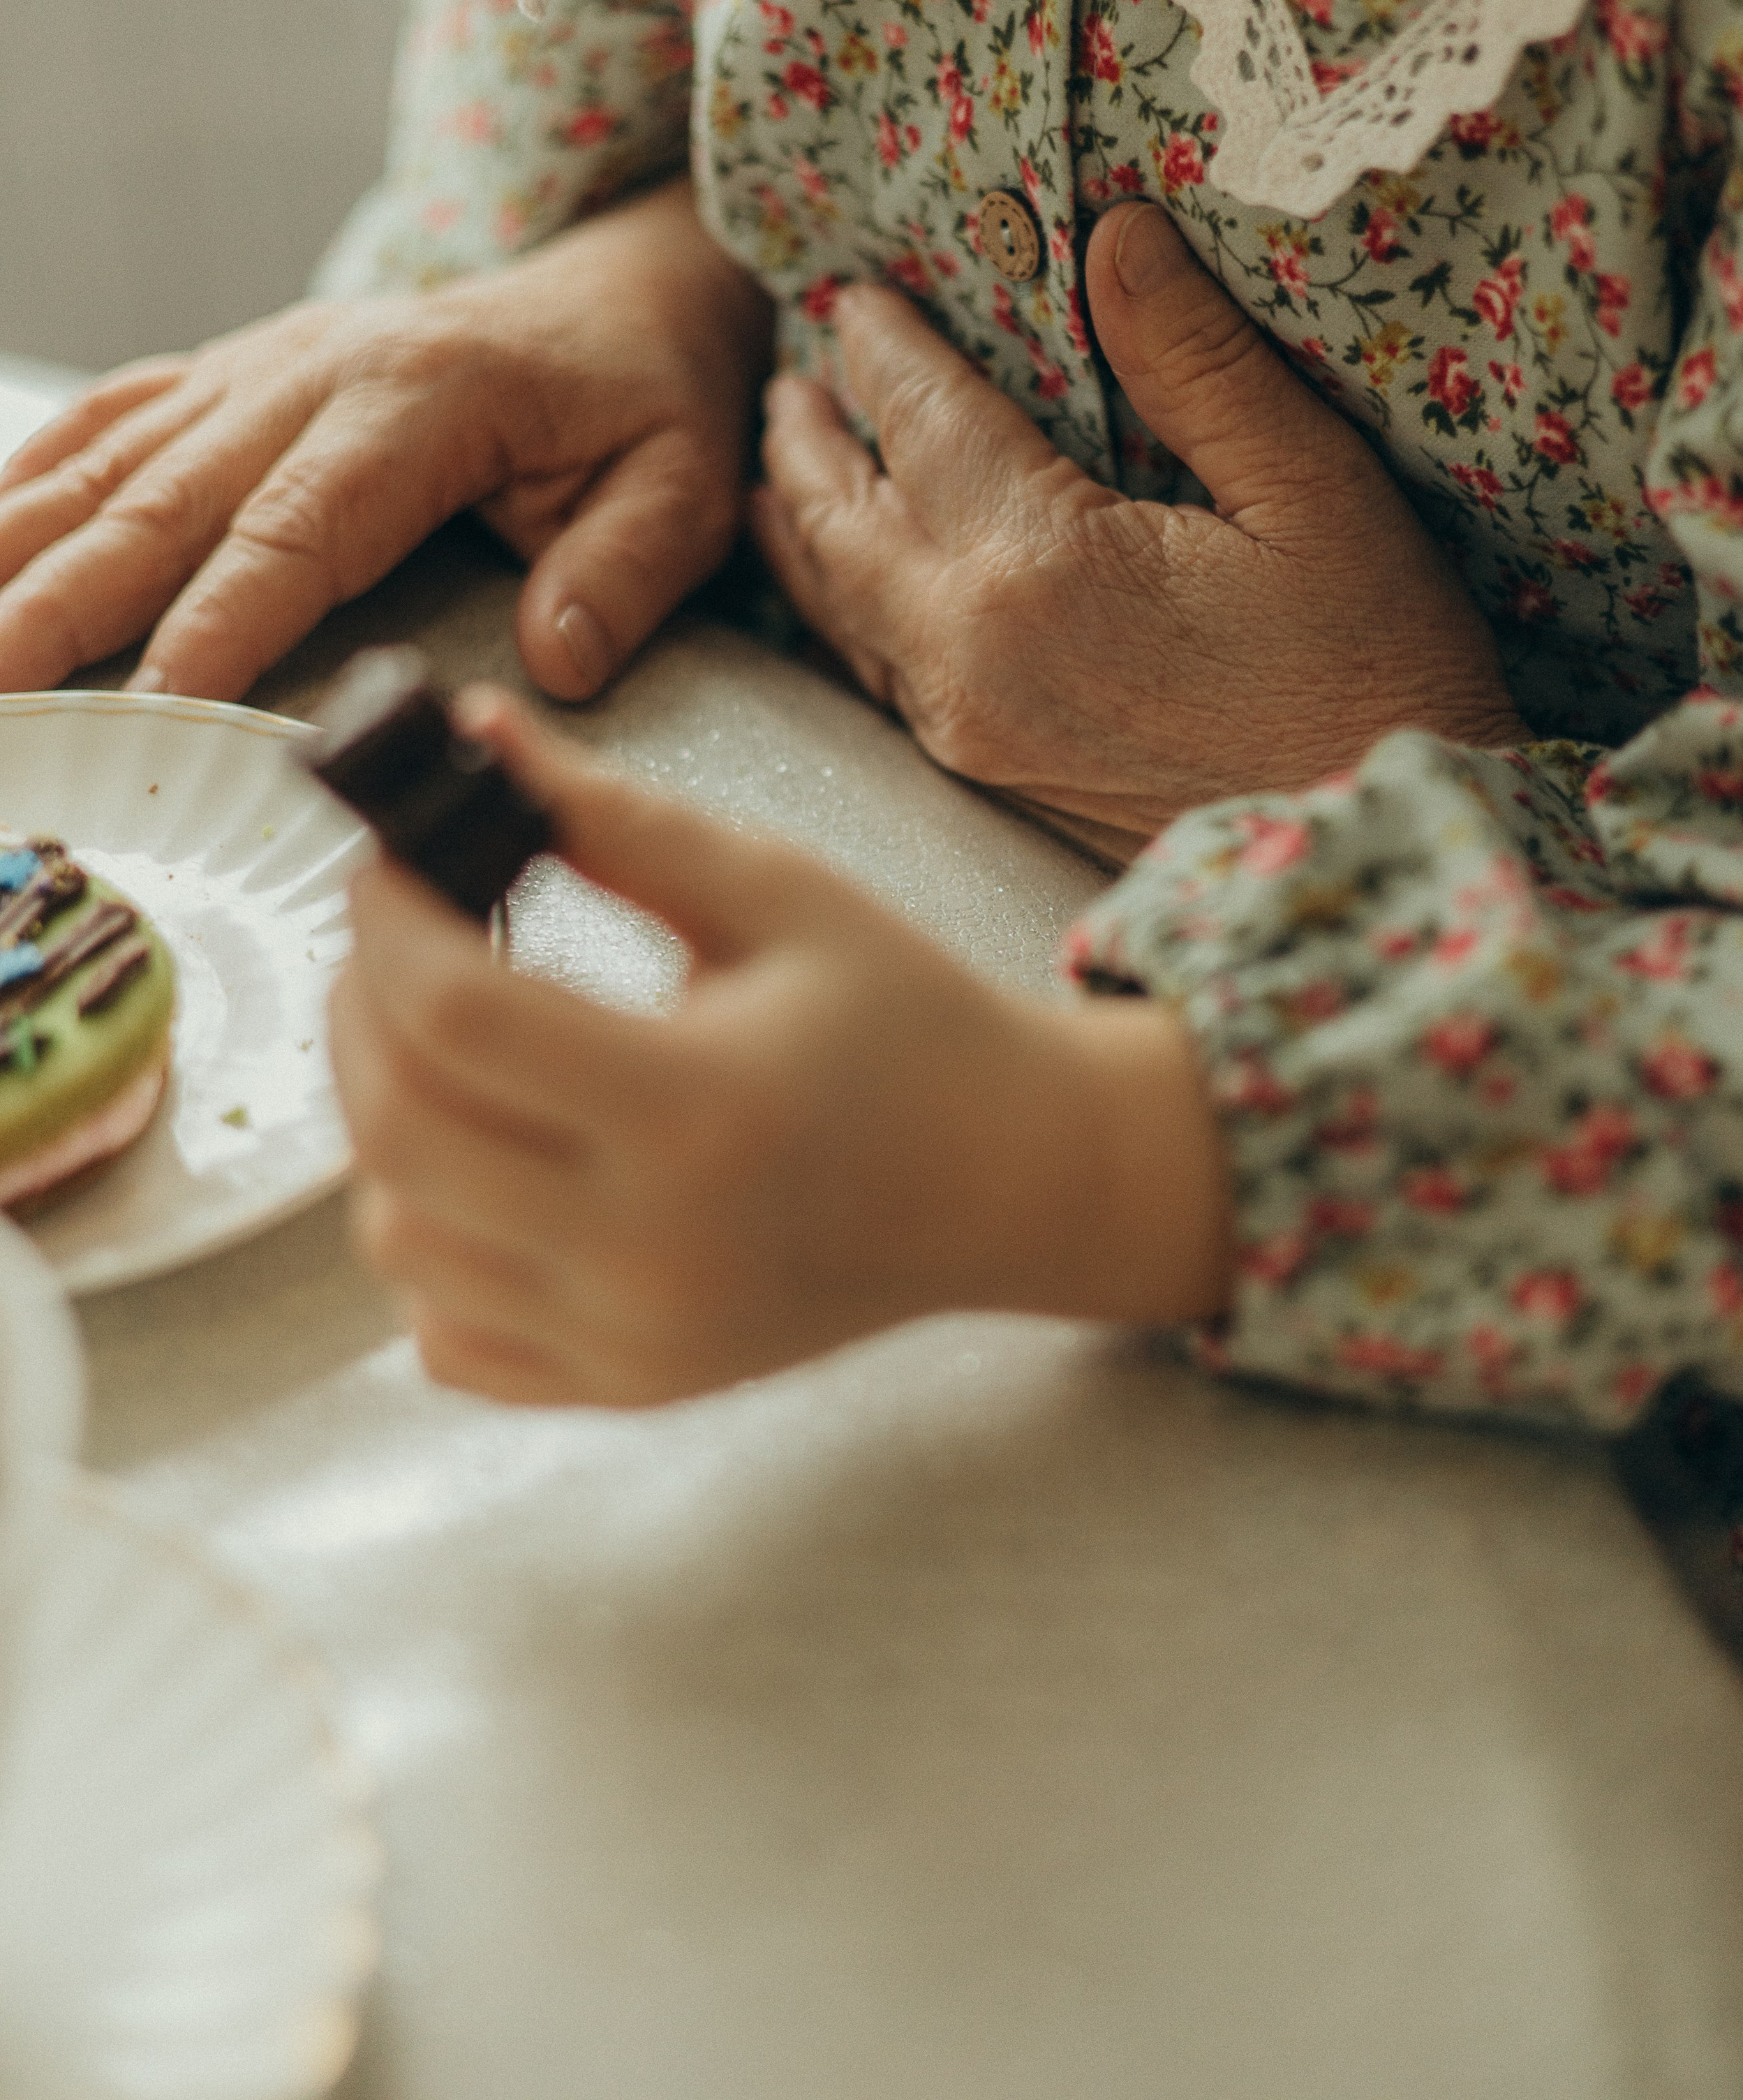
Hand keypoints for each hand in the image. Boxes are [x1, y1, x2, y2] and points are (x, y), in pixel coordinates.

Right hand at [0, 177, 771, 702]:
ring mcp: (258, 364)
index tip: (154, 703)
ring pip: (112, 461)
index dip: (220, 619)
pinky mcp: (230, 374)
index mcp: (421, 402)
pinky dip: (28, 478)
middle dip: (64, 598)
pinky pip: (111, 419)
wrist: (617, 289)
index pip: (299, 528)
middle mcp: (313, 371)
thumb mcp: (683, 481)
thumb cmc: (644, 395)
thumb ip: (625, 570)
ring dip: (17, 548)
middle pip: (168, 499)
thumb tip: (557, 661)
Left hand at [329, 691, 1229, 1407]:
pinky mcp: (624, 1385)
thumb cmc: (907, 1022)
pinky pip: (443, 1333)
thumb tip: (472, 734)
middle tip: (389, 939)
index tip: (389, 863)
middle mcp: (653, 1247)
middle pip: (399, 1130)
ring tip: (441, 1041)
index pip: (459, 1014)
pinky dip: (429, 1242)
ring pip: (398, 1238)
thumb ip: (616, 817)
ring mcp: (631, 1337)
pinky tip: (483, 1161)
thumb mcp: (779, 892)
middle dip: (356, 1010)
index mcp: (701, 1108)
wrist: (1009, 1180)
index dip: (389, 921)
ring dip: (381, 1123)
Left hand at [751, 203, 1523, 848]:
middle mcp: (969, 652)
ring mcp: (968, 728)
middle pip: (843, 519)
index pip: (925, 421)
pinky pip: (879, 672)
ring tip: (783, 468)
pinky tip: (848, 587)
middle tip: (788, 378)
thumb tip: (1119, 237)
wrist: (1372, 866)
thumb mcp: (1318, 495)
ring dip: (805, 523)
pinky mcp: (991, 777)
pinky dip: (843, 607)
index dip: (884, 349)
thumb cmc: (1376, 676)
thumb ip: (1202, 364)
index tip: (855, 297)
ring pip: (842, 604)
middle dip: (808, 439)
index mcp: (1041, 566)